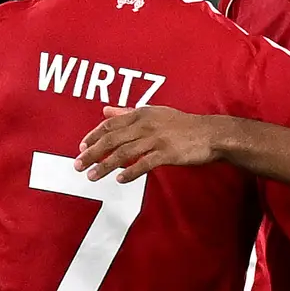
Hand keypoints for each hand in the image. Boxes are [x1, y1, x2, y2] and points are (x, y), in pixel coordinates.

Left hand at [73, 105, 227, 180]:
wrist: (210, 134)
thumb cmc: (182, 124)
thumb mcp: (154, 113)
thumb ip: (127, 112)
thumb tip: (105, 110)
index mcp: (141, 113)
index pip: (110, 124)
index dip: (93, 136)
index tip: (81, 148)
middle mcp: (146, 124)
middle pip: (112, 139)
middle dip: (93, 153)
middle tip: (78, 165)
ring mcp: (156, 139)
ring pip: (124, 153)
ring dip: (105, 165)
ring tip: (93, 176)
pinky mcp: (167, 153)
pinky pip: (144, 164)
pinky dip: (130, 172)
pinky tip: (120, 179)